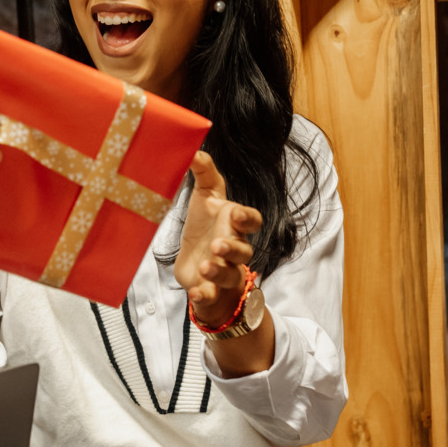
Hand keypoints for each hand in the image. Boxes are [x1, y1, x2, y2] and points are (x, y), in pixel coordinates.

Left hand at [174, 152, 262, 325]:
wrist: (196, 265)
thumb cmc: (204, 228)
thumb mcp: (204, 197)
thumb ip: (204, 173)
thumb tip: (195, 150)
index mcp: (234, 225)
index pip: (252, 221)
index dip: (247, 219)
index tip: (236, 214)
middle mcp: (233, 249)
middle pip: (243, 251)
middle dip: (232, 248)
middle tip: (218, 244)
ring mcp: (223, 272)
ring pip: (230, 274)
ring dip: (219, 271)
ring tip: (206, 266)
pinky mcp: (209, 289)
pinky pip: (211, 295)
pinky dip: (205, 295)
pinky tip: (196, 292)